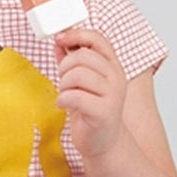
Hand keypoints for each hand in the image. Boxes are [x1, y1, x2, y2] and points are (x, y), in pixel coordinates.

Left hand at [53, 27, 127, 159]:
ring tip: (65, 94)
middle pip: (82, 56)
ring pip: (78, 74)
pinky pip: (75, 96)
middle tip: (63, 82)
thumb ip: (72, 61)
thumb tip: (59, 42)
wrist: (103, 142)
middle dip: (64, 67)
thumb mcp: (81, 82)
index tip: (59, 39)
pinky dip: (63, 99)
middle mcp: (116, 77)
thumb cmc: (91, 111)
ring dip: (63, 84)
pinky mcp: (104, 112)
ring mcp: (112, 94)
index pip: (97, 39)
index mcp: (112, 66)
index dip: (76, 35)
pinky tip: (63, 104)